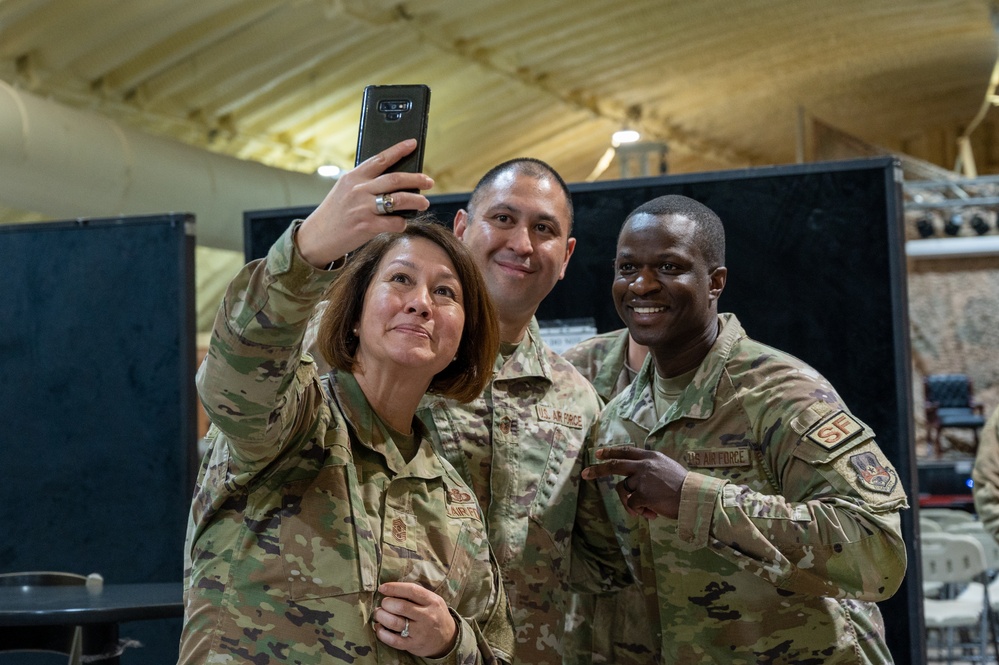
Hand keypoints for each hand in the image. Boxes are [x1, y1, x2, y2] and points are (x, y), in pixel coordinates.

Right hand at [296, 139, 434, 267]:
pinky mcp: (366, 226)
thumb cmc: (334, 214)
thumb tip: (395, 182)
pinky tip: (402, 222)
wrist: (316, 237)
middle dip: (416, 179)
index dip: (398, 150)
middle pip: (395, 179)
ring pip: (399, 199)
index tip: (412, 144)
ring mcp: (363, 208)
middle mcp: (359, 190)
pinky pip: (394, 222)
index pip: (380, 159)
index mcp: (353, 177)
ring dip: (416, 200)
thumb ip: (365, 184)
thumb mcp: (344, 191)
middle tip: (429, 181)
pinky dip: (402, 222)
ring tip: (424, 203)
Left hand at [372, 581, 457, 658]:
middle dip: (386, 603)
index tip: (382, 588)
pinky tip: (379, 628)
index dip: (394, 588)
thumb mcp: (433, 600)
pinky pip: (394, 640)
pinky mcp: (413, 645)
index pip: (411, 590)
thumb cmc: (436, 615)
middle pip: (401, 607)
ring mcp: (420, 632)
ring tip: (379, 614)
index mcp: (432, 601)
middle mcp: (427, 616)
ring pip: (395, 623)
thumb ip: (416, 594)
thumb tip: (392, 589)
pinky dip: (382, 633)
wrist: (448, 639)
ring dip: (382, 616)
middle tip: (383, 603)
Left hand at [582, 446, 687, 518]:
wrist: (693, 497)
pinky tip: (652, 513)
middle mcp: (644, 465)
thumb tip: (632, 478)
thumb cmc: (682, 486)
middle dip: (597, 470)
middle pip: (614, 466)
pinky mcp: (642, 494)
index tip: (598, 453)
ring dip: (632, 503)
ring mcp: (642, 479)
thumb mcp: (667, 468)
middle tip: (584, 474)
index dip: (611, 452)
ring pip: (624, 491)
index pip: (626, 451)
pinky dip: (639, 511)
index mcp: (651, 457)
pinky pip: (632, 504)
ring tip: (647, 510)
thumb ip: (650, 468)